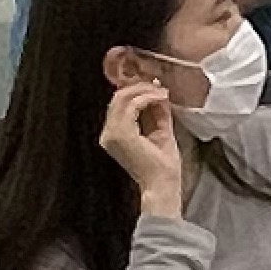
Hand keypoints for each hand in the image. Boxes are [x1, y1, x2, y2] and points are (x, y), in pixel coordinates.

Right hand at [98, 79, 183, 213]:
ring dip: (145, 90)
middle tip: (158, 85)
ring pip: (123, 98)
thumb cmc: (162, 165)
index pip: (119, 105)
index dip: (136, 91)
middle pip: (118, 98)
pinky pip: (132, 105)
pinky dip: (147, 97)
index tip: (155, 86)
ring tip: (162, 92)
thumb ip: (157, 113)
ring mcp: (112, 134)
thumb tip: (159, 92)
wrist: (162, 184)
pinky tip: (161, 97)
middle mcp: (108, 134)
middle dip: (140, 87)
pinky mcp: (121, 134)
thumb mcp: (160, 131)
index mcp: (114, 135)